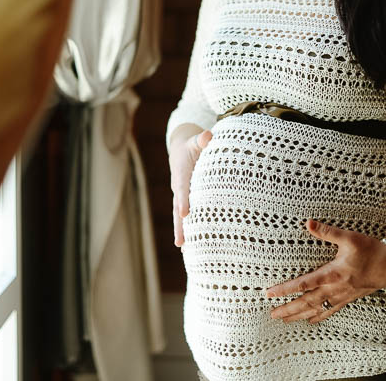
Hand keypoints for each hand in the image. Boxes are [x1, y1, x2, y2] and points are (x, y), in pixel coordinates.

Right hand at [169, 129, 212, 250]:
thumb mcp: (196, 140)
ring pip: (181, 218)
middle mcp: (179, 188)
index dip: (183, 201)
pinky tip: (193, 247)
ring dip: (183, 233)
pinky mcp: (186, 202)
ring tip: (185, 251)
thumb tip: (208, 135)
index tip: (185, 213)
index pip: (182, 189)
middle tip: (181, 243)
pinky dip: (189, 231)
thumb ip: (202, 139)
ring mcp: (181, 197)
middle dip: (180, 227)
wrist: (180, 149)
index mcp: (181, 175)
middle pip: (178, 210)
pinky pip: (187, 218)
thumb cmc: (192, 145)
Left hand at [265, 219, 385, 323]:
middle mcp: (334, 288)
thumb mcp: (348, 238)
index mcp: (331, 274)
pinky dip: (318, 317)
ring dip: (299, 315)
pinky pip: (330, 311)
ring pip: (316, 309)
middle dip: (288, 309)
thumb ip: (327, 231)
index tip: (270, 293)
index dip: (285, 289)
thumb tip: (308, 222)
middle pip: (306, 302)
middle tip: (272, 314)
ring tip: (284, 320)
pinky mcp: (348, 298)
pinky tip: (309, 320)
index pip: (303, 284)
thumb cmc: (370, 250)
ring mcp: (341, 296)